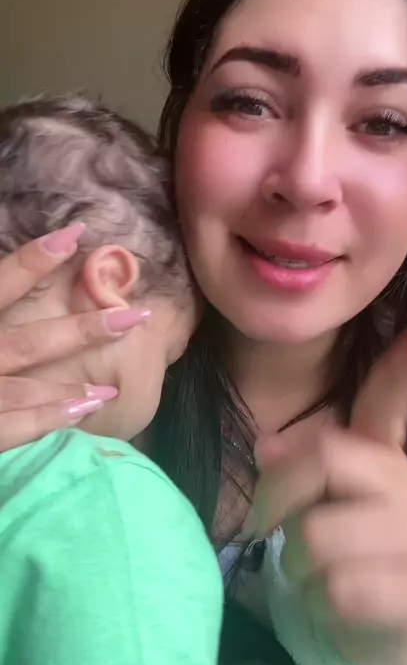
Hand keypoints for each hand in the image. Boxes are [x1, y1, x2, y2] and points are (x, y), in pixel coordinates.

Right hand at [0, 223, 149, 450]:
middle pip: (29, 343)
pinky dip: (46, 422)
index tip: (75, 234)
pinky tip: (82, 412)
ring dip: (74, 386)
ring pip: (26, 390)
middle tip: (137, 317)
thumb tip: (8, 278)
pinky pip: (9, 430)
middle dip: (85, 330)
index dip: (33, 260)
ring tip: (114, 381)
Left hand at [250, 309, 406, 664]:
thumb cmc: (349, 554)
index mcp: (383, 460)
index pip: (394, 401)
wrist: (393, 631)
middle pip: (324, 456)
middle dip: (279, 492)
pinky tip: (335, 603)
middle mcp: (406, 488)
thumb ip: (301, 467)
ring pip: (316, 534)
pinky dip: (316, 601)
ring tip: (316, 572)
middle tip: (270, 523)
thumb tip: (266, 444)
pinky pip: (333, 589)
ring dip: (297, 562)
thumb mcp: (327, 501)